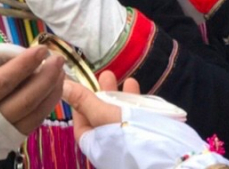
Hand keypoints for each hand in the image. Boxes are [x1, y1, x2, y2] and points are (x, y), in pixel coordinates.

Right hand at [0, 23, 50, 167]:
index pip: (5, 82)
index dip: (25, 64)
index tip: (41, 49)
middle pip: (26, 99)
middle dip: (46, 78)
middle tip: (59, 58)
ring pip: (32, 116)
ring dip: (49, 94)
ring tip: (60, 73)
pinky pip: (28, 128)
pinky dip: (42, 110)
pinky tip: (49, 95)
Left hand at [67, 71, 228, 168]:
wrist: (167, 154)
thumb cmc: (129, 134)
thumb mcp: (103, 114)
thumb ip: (84, 99)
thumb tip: (62, 86)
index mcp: (96, 145)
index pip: (82, 124)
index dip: (81, 104)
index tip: (83, 85)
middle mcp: (110, 144)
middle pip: (102, 116)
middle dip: (102, 93)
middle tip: (105, 73)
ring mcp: (128, 138)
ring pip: (121, 113)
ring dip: (120, 93)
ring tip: (122, 76)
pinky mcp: (145, 133)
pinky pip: (137, 115)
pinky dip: (135, 100)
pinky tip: (137, 86)